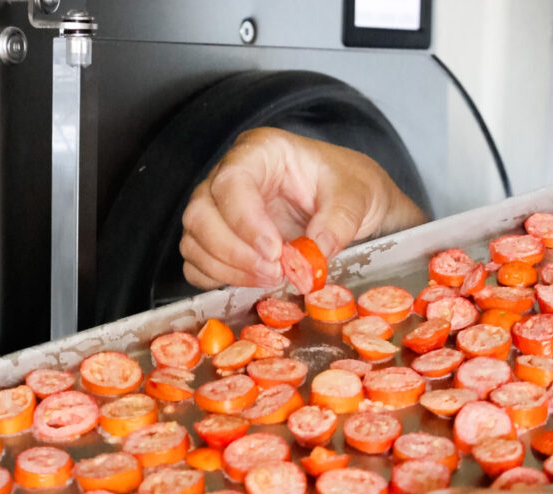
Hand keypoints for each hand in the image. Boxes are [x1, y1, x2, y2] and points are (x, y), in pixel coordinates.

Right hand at [180, 127, 426, 289]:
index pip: (231, 182)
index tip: (274, 252)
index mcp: (261, 151)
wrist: (349, 201)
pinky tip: (251, 282)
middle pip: (200, 214)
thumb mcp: (358, 195)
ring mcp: (220, 207)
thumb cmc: (349, 185)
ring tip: (270, 279)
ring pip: (194, 240)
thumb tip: (314, 253)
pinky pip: (196, 262)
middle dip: (232, 252)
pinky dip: (217, 278)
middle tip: (274, 273)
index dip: (244, 221)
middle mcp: (230, 175)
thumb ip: (339, 221)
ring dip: (226, 269)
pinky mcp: (219, 237)